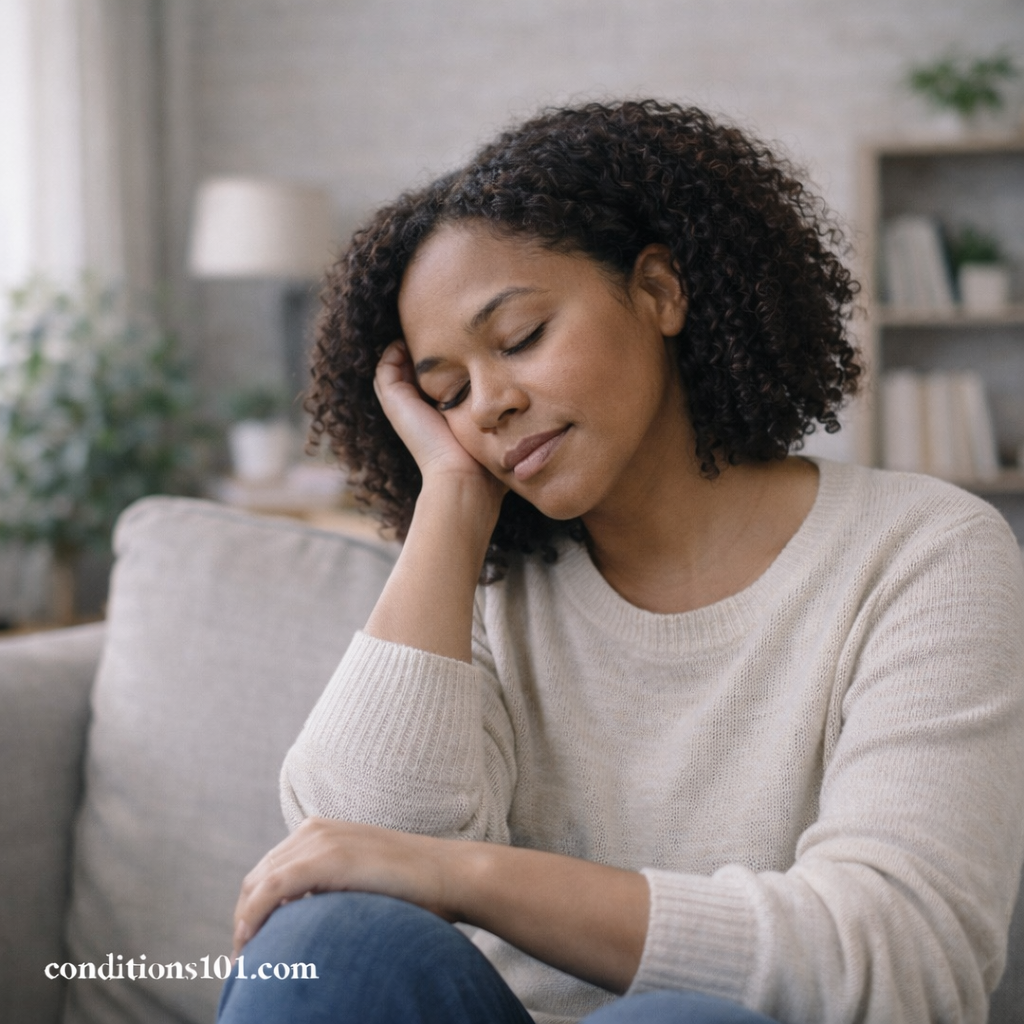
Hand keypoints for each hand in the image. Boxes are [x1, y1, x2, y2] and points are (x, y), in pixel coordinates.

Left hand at [231, 818, 450, 958]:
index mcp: (321, 831)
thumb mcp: (361, 882)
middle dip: (243, 918)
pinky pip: (272, 889)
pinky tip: (250, 944)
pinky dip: (253, 916)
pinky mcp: (327, 858)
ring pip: (258, 883)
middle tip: (245, 961)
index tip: (251, 946)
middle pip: (256, 877)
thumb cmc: (413, 889)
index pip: (268, 871)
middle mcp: (314, 830)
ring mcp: (320, 840)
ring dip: (244, 922)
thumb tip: (309, 926)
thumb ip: (333, 890)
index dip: (252, 909)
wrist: (448, 874)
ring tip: (247, 961)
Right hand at [374, 341, 503, 501]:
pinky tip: (411, 339)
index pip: (431, 381)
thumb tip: (519, 395)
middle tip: (437, 329)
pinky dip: (393, 351)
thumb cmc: (484, 458)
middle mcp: (416, 409)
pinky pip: (385, 368)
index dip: (442, 360)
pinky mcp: (394, 401)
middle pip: (409, 371)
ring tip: (422, 327)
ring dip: (406, 347)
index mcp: (436, 414)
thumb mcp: (491, 425)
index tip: (459, 341)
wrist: (464, 477)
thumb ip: (497, 410)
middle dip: (422, 351)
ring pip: (394, 367)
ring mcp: (402, 405)